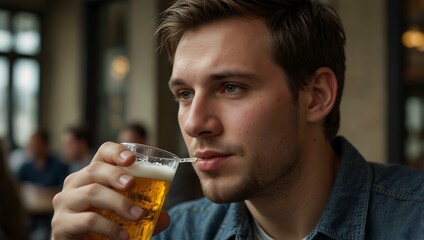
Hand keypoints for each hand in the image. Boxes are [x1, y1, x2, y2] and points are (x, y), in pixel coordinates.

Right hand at [51, 142, 169, 239]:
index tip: (132, 159)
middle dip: (116, 175)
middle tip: (133, 185)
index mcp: (92, 174)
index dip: (116, 152)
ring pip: (92, 192)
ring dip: (119, 203)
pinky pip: (88, 219)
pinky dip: (110, 227)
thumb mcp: (123, 214)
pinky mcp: (61, 223)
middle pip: (95, 169)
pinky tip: (123, 236)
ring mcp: (65, 202)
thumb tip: (165, 218)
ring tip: (138, 216)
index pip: (102, 153)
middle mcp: (75, 183)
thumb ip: (144, 212)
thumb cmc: (102, 224)